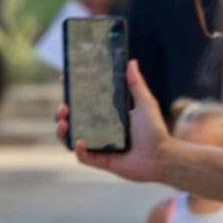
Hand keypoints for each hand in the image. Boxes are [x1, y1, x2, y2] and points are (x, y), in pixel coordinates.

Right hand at [56, 60, 170, 178]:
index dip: (72, 94)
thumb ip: (136, 84)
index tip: (64, 80)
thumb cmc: (155, 131)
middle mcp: (100, 130)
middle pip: (72, 120)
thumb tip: (131, 61)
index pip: (84, 103)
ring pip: (71, 138)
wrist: (161, 157)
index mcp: (107, 115)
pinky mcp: (100, 161)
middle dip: (61, 113)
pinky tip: (80, 142)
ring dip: (62, 131)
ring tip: (63, 123)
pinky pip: (82, 157)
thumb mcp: (145, 103)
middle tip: (63, 108)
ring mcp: (98, 146)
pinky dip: (78, 150)